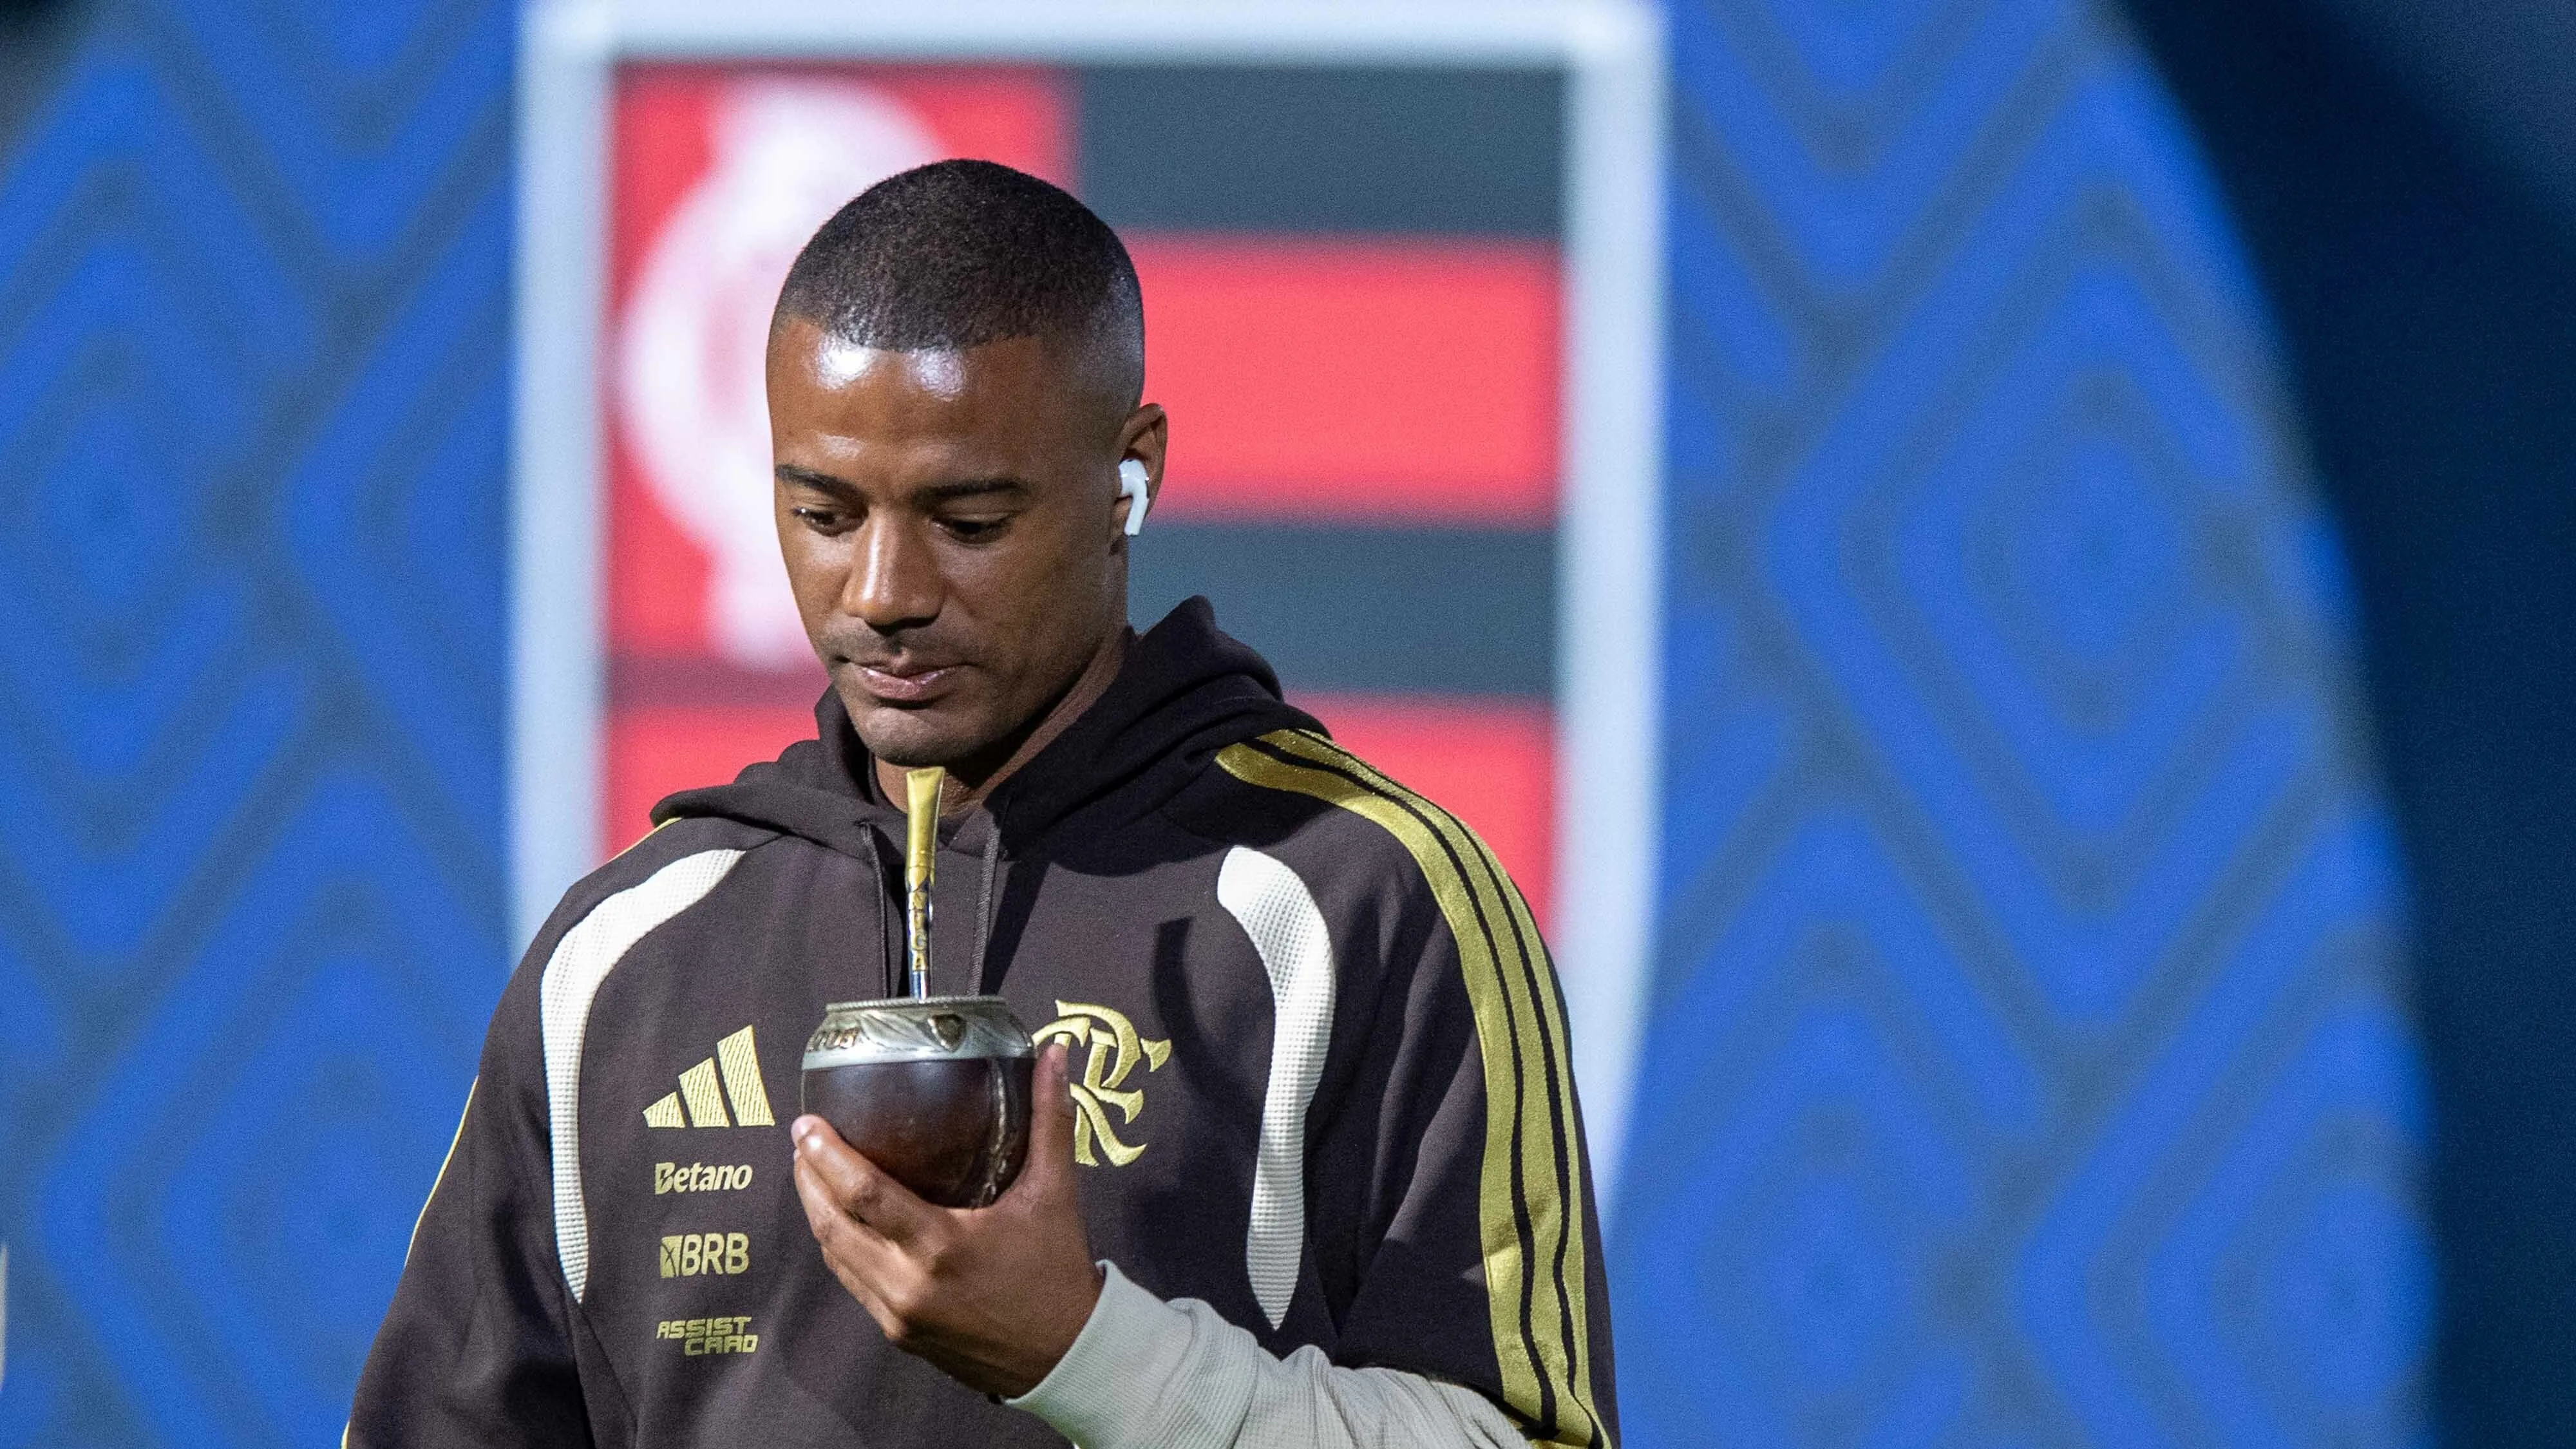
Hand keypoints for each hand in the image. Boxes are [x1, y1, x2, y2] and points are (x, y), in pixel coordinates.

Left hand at [791, 1042, 1101, 1398]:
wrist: (1067, 1356)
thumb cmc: (1058, 1272)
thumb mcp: (1056, 1194)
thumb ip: (1051, 1120)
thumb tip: (1055, 1053)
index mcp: (941, 1246)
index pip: (864, 1196)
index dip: (827, 1157)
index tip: (806, 1125)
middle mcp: (908, 1284)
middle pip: (832, 1226)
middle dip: (808, 1180)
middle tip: (801, 1138)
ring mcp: (897, 1315)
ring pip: (835, 1258)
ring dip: (817, 1213)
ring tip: (811, 1171)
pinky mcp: (898, 1335)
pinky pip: (853, 1283)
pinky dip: (840, 1247)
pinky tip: (843, 1221)